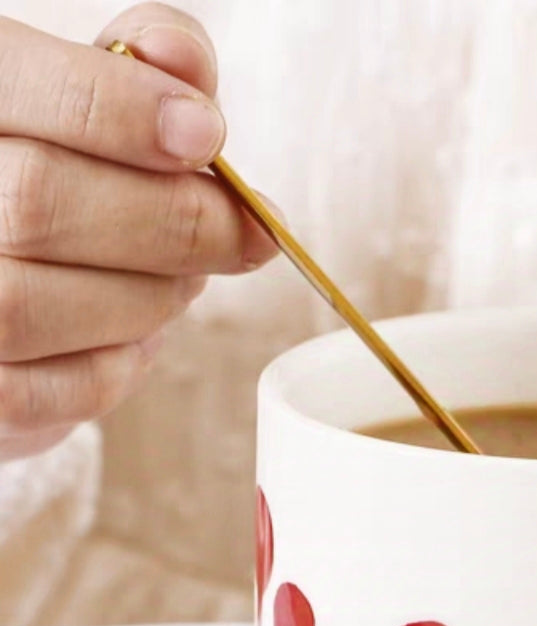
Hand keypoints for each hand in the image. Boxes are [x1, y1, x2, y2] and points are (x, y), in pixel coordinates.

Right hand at [0, 3, 276, 460]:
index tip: (209, 135)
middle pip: (42, 202)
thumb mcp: (72, 105)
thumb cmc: (34, 181)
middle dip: (176, 220)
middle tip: (247, 230)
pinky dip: (129, 358)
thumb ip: (127, 74)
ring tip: (181, 274)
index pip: (13, 82)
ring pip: (57, 303)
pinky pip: (74, 386)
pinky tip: (135, 327)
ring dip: (157, 293)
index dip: (120, 110)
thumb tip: (187, 62)